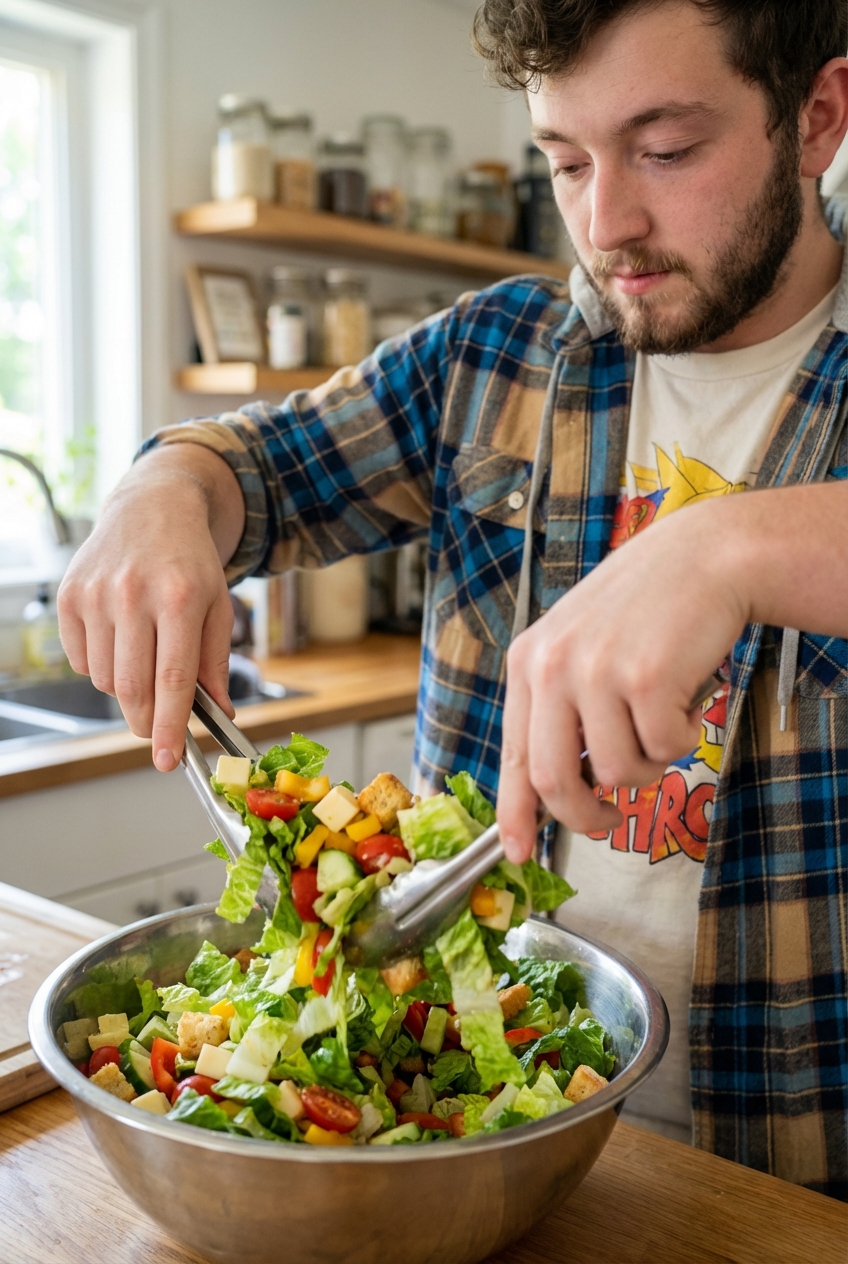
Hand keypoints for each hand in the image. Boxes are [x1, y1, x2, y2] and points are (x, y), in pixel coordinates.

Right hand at [57, 445, 244, 770]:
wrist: (153, 508)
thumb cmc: (191, 562)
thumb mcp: (218, 606)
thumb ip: (216, 662)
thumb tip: (221, 712)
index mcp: (180, 598)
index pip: (173, 679)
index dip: (170, 726)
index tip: (168, 760)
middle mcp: (134, 595)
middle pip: (134, 688)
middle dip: (145, 721)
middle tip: (155, 732)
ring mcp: (97, 595)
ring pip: (106, 680)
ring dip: (127, 688)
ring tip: (144, 658)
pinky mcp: (69, 596)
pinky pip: (82, 660)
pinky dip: (102, 665)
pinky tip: (120, 639)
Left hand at [497, 496, 747, 861]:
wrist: (704, 556)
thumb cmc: (647, 608)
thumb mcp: (580, 645)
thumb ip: (561, 706)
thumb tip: (558, 789)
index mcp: (528, 661)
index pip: (512, 754)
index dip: (514, 812)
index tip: (514, 851)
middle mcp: (552, 666)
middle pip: (555, 781)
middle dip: (586, 816)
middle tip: (609, 819)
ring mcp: (596, 672)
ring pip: (620, 773)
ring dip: (650, 763)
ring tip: (662, 716)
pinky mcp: (645, 680)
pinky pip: (666, 750)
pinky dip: (683, 735)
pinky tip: (685, 692)